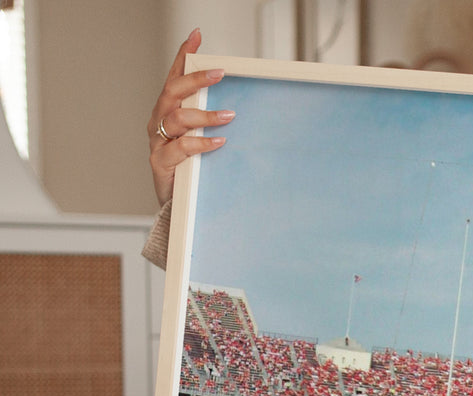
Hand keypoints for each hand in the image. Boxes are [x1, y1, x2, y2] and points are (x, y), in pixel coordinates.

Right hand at [147, 27, 233, 205]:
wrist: (175, 206)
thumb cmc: (190, 169)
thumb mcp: (201, 139)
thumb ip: (210, 122)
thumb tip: (238, 107)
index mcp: (168, 111)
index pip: (174, 77)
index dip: (184, 56)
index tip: (197, 36)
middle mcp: (159, 122)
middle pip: (173, 92)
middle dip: (195, 79)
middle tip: (219, 73)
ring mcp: (158, 142)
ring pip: (176, 118)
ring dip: (204, 115)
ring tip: (228, 116)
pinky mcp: (160, 163)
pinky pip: (181, 148)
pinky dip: (201, 143)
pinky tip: (219, 142)